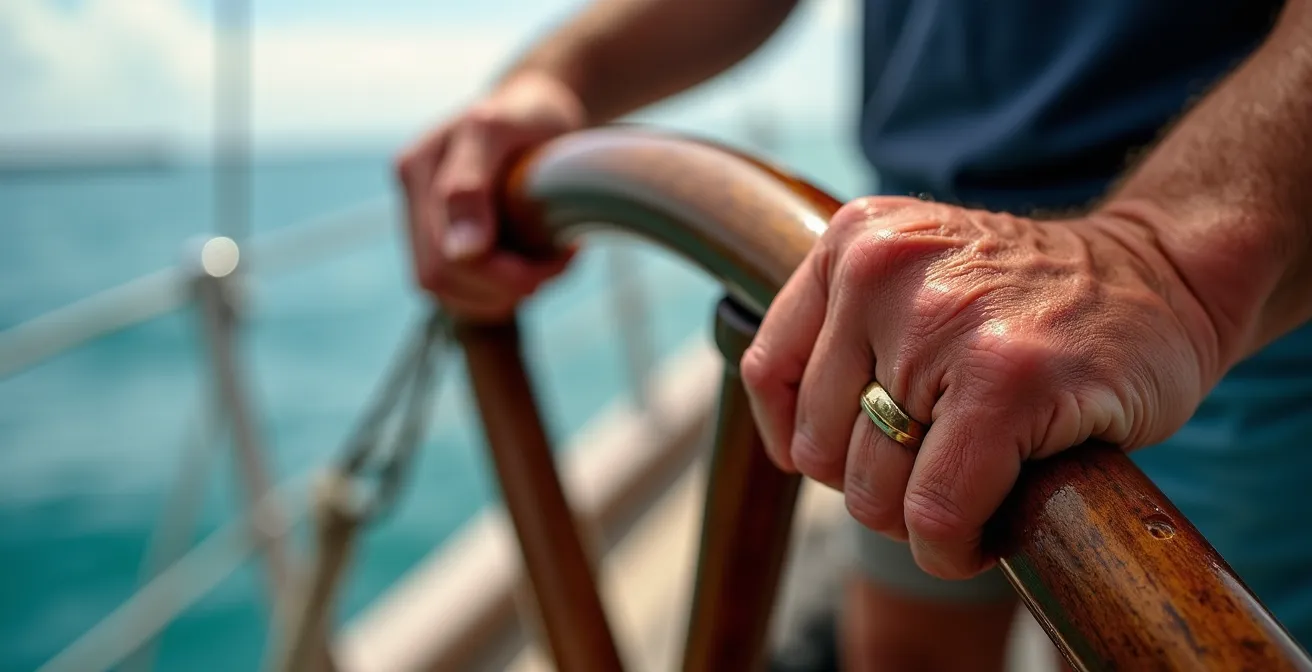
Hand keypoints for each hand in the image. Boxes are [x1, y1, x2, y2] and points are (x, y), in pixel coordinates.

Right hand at [395, 72, 585, 319]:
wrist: (534, 106)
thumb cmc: (528, 113)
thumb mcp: (502, 130)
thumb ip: (470, 184)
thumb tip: (461, 251)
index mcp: (417, 166)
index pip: (445, 256)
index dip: (505, 273)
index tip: (564, 253)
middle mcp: (410, 195)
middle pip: (440, 280)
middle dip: (506, 287)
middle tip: (560, 264)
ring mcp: (419, 219)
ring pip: (445, 293)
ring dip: (502, 295)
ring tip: (548, 265)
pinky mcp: (436, 238)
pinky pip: (456, 291)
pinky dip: (497, 293)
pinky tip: (530, 269)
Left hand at [740, 196, 1220, 578]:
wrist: (1164, 275)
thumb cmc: (1031, 302)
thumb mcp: (914, 278)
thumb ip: (845, 335)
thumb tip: (786, 448)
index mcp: (853, 242)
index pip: (771, 376)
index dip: (805, 441)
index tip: (856, 456)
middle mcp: (884, 269)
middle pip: (821, 449)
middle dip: (877, 487)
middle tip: (939, 475)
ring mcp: (945, 321)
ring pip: (874, 491)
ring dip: (920, 523)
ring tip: (972, 493)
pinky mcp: (1008, 379)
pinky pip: (938, 511)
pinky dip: (955, 546)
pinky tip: (988, 531)